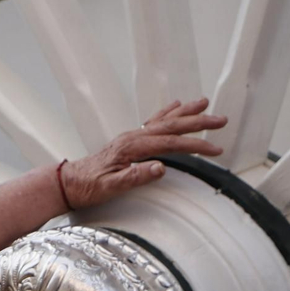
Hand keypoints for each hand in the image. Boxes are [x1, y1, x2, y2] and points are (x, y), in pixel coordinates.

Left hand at [60, 99, 226, 209]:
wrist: (68, 183)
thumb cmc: (88, 187)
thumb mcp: (110, 188)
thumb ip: (135, 177)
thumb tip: (161, 168)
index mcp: (132, 147)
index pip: (171, 143)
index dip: (196, 145)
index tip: (216, 149)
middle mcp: (133, 136)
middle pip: (172, 125)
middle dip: (198, 122)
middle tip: (222, 119)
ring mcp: (131, 136)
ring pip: (164, 119)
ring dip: (186, 112)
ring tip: (205, 103)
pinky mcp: (129, 140)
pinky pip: (153, 122)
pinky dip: (167, 112)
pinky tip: (176, 106)